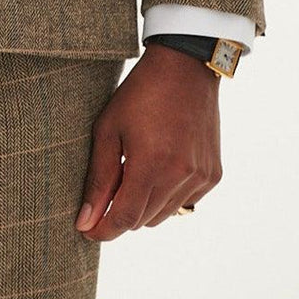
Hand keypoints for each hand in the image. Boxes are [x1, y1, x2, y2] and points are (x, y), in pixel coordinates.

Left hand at [75, 43, 222, 237]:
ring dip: (144, 204)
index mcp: (151, 164)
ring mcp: (200, 177)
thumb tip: (85, 222)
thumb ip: (98, 179)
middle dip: (121, 211)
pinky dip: (167, 194)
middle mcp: (180, 176)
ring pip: (162, 215)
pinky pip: (183, 202)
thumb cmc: (139, 94)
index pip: (124, 219)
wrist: (185, 67)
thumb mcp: (108, 129)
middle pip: (142, 221)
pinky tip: (160, 164)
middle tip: (111, 182)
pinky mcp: (213, 175)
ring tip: (136, 167)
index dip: (102, 230)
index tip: (86, 230)